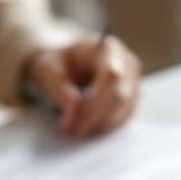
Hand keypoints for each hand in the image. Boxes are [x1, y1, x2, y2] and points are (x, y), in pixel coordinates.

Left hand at [27, 34, 141, 135]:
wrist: (65, 64)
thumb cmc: (57, 64)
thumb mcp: (47, 70)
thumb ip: (58, 88)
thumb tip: (73, 110)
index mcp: (107, 49)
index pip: (111, 75)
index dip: (95, 100)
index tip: (74, 119)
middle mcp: (126, 63)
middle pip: (120, 96)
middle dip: (96, 117)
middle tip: (72, 130)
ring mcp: (133, 81)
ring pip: (124, 110)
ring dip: (100, 124)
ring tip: (75, 129)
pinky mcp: (132, 98)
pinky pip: (124, 117)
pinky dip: (105, 125)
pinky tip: (86, 126)